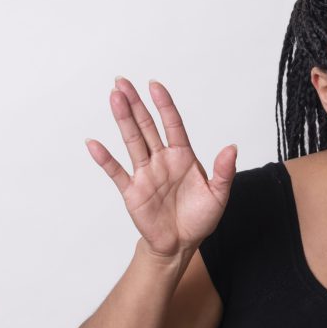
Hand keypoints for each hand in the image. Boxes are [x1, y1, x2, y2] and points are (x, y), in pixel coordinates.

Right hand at [84, 76, 236, 260]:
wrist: (181, 244)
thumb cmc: (200, 218)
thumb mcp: (218, 195)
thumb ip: (224, 171)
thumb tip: (232, 148)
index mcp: (183, 157)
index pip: (172, 124)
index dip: (164, 105)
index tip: (155, 86)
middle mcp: (161, 160)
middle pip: (146, 127)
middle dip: (136, 104)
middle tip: (122, 82)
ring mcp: (145, 174)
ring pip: (132, 141)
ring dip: (123, 120)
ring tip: (114, 98)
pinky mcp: (132, 191)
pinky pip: (116, 172)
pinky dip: (104, 158)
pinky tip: (93, 143)